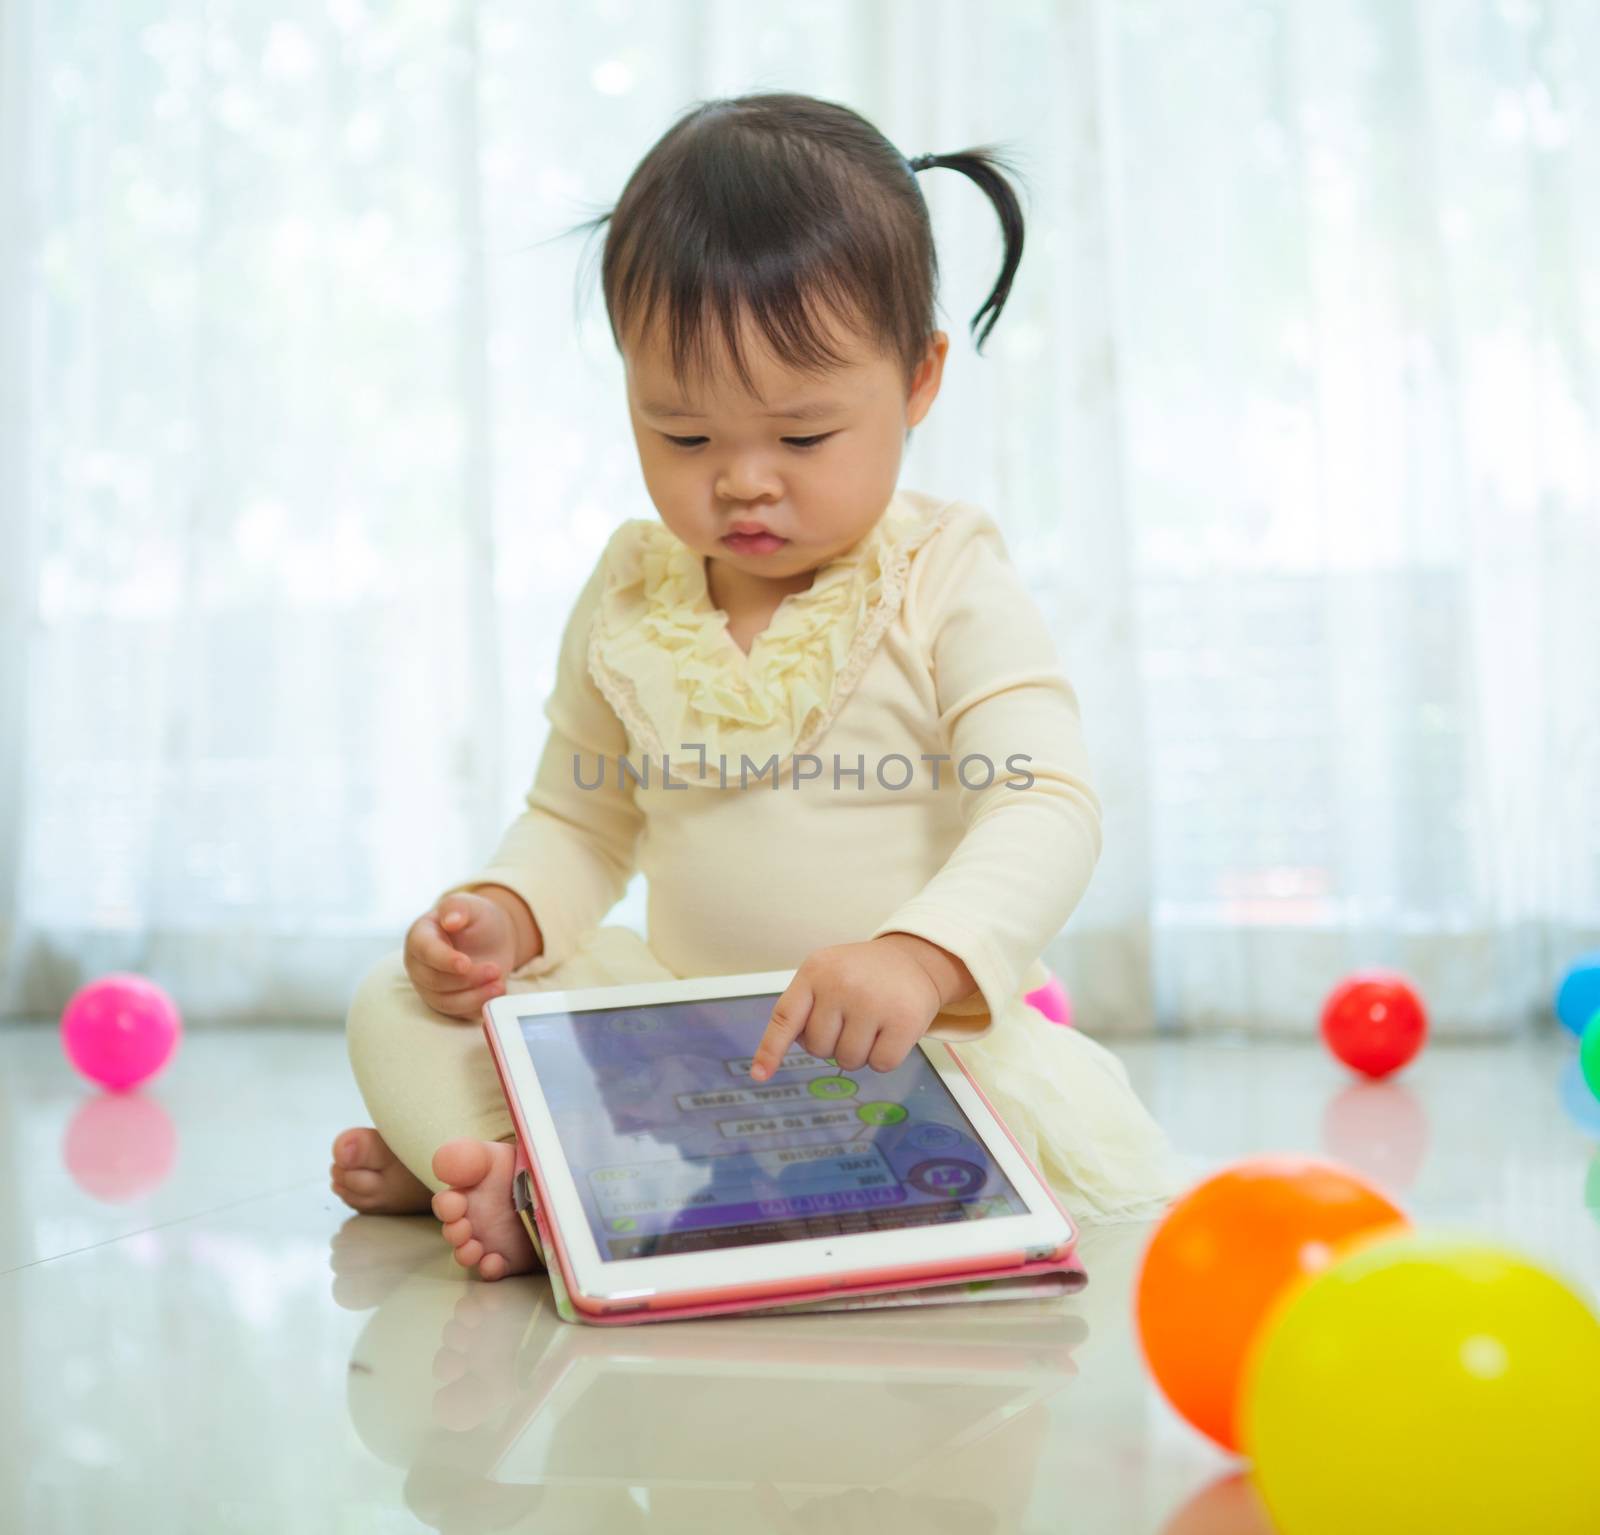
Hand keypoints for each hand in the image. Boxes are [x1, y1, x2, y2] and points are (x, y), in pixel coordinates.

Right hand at [403, 893, 517, 1020]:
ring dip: (474, 997)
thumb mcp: (471, 905)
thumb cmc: (476, 919)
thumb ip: (458, 908)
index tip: (466, 964)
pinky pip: (459, 1013)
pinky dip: (478, 1007)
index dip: (444, 960)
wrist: (491, 937)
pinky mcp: (447, 1002)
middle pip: (435, 981)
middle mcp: (420, 965)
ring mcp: (431, 987)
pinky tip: (496, 996)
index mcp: (419, 936)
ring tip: (500, 986)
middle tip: (495, 970)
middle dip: (467, 979)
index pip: (425, 952)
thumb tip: (451, 921)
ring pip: (446, 1002)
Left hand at [750, 939, 943, 1080]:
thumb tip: (786, 1049)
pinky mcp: (904, 1020)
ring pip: (848, 1060)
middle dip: (833, 1043)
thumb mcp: (827, 973)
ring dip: (859, 1052)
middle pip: (818, 1048)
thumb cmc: (862, 974)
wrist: (913, 959)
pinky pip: (881, 1064)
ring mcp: (873, 1002)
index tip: (759, 1075)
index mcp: (815, 971)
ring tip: (872, 1023)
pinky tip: (891, 1031)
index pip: (785, 1017)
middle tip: (851, 1019)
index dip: (771, 1049)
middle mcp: (841, 984)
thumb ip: (804, 1005)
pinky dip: (884, 1057)